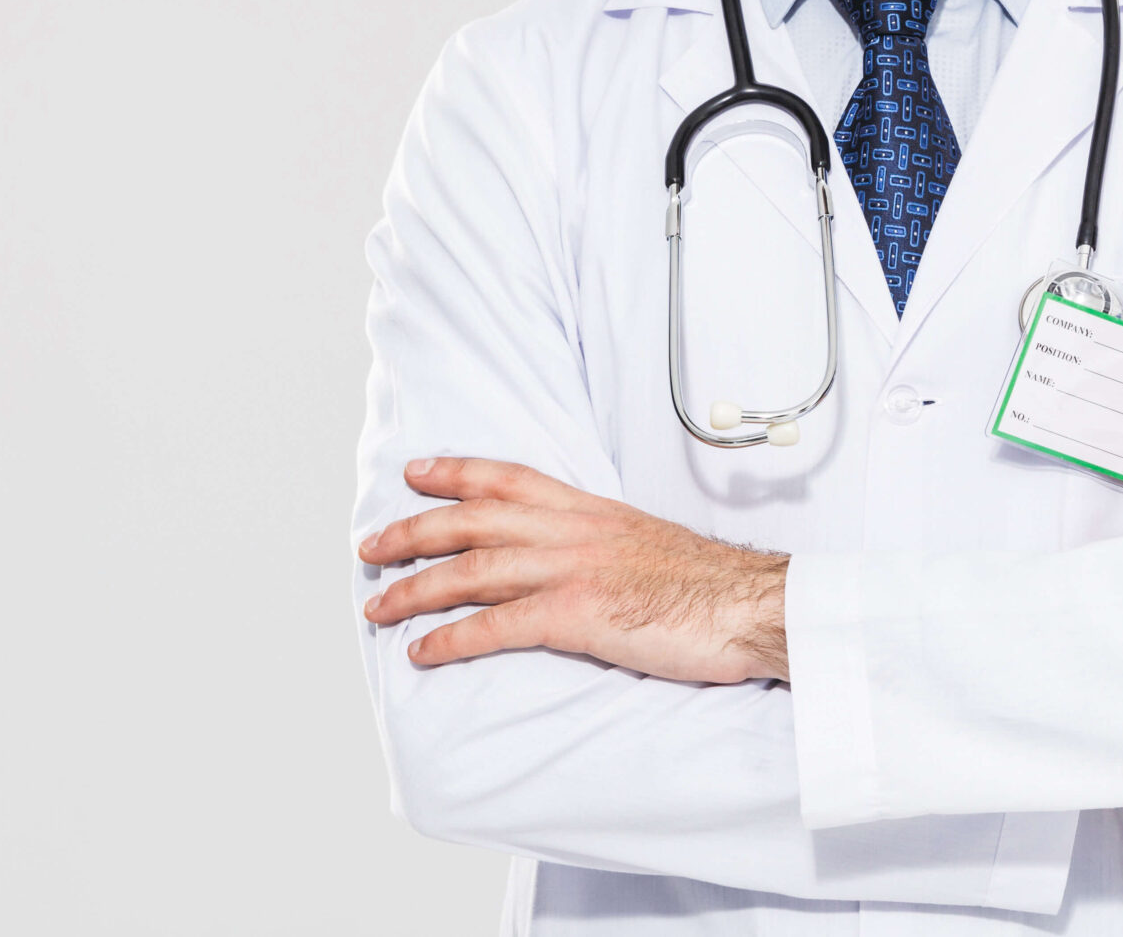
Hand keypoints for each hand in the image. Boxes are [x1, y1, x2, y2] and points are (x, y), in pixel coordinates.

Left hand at [358, 458, 788, 681]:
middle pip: (474, 520)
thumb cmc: (710, 586)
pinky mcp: (579, 615)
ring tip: (379, 607)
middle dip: (414, 531)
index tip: (417, 472)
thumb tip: (579, 562)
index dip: (457, 471)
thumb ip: (605, 546)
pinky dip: (453, 638)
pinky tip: (424, 651)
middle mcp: (574, 531)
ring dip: (416, 589)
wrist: (750, 605)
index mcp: (592, 510)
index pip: (510, 477)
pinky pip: (498, 626)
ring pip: (473, 570)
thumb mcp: (649, 545)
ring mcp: (574, 570)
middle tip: (372, 545)